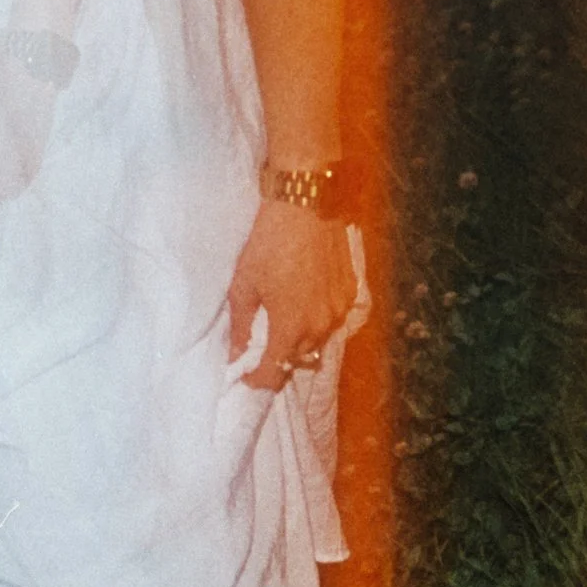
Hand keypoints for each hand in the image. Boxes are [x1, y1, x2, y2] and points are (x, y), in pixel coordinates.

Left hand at [226, 199, 355, 391]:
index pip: (275, 373)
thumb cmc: (269, 243)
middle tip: (260, 348)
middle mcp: (321, 325)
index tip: (245, 375)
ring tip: (283, 323)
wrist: (306, 205)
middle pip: (298, 360)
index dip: (257, 380)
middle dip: (278, 360)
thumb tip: (235, 355)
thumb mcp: (243, 285)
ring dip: (300, 341)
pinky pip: (333, 319)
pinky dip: (317, 319)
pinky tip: (304, 303)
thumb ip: (241, 326)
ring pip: (318, 341)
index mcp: (291, 327)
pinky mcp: (350, 291)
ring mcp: (340, 309)